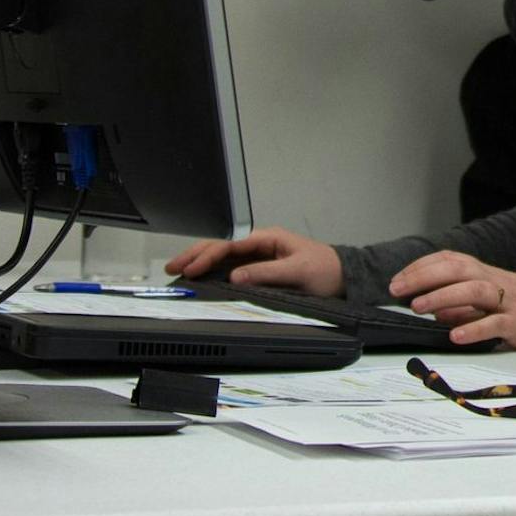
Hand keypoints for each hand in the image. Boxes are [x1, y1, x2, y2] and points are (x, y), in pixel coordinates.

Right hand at [163, 226, 343, 296]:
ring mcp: (259, 257)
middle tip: (172, 267)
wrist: (344, 276)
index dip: (208, 256)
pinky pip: (232, 268)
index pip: (230, 245)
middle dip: (195, 255)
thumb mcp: (297, 271)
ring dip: (200, 262)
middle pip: (221, 247)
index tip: (191, 269)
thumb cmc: (325, 270)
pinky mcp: (261, 269)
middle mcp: (260, 245)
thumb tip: (236, 277)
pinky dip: (213, 272)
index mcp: (268, 238)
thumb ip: (266, 273)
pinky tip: (200, 277)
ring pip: (223, 257)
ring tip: (178, 270)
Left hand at [388, 251, 515, 349]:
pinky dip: (475, 329)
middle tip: (397, 290)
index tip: (398, 280)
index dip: (421, 267)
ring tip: (418, 308)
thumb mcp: (497, 302)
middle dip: (424, 277)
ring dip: (443, 297)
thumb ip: (466, 307)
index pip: (450, 261)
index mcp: (489, 275)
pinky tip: (455, 336)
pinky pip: (497, 323)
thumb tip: (436, 311)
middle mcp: (497, 283)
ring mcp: (511, 302)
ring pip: (475, 291)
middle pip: (458, 270)